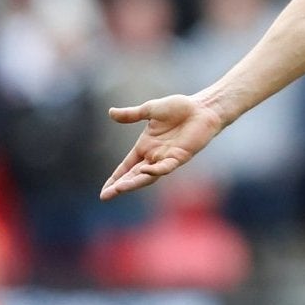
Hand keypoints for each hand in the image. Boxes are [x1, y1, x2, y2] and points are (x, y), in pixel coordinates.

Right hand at [102, 94, 225, 198]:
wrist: (201, 108)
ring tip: (119, 189)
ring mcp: (166, 158)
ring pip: (147, 176)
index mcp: (145, 147)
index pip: (126, 167)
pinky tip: (145, 171)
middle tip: (106, 196)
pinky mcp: (179, 157)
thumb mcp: (150, 110)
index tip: (104, 192)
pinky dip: (155, 170)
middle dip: (120, 186)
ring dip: (134, 182)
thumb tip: (110, 113)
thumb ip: (131, 115)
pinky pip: (165, 167)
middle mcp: (154, 156)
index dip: (115, 178)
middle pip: (133, 175)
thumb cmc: (179, 108)